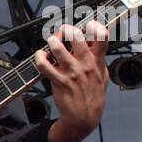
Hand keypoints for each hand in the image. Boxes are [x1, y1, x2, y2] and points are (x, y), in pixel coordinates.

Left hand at [35, 20, 109, 141]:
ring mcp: (71, 72)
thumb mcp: (102, 75)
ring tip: (51, 43)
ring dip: (51, 41)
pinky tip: (40, 56)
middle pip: (76, 36)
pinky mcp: (58, 81)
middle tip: (62, 32)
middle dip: (66, 29)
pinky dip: (39, 57)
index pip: (101, 36)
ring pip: (57, 47)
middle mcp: (85, 64)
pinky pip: (44, 64)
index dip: (94, 25)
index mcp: (98, 61)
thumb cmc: (92, 95)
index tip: (88, 24)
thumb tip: (95, 41)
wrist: (84, 117)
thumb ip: (99, 58)